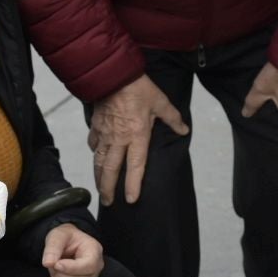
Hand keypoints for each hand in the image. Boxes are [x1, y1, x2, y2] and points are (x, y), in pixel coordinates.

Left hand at [40, 223, 103, 276]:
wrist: (67, 243)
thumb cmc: (66, 238)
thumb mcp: (58, 235)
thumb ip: (53, 247)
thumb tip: (48, 263)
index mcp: (94, 251)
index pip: (89, 266)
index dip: (72, 268)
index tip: (57, 264)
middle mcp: (96, 269)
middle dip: (62, 275)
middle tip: (54, 262)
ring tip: (55, 268)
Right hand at [89, 75, 188, 206]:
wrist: (113, 74)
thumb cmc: (139, 88)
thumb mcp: (161, 102)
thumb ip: (173, 119)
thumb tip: (184, 130)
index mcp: (137, 135)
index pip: (135, 166)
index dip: (133, 184)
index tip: (131, 200)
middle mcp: (119, 139)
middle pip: (110, 170)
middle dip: (108, 188)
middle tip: (108, 202)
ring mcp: (105, 133)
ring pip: (98, 161)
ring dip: (98, 177)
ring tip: (100, 188)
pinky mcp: (96, 125)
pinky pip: (93, 144)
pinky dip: (94, 153)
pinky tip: (95, 156)